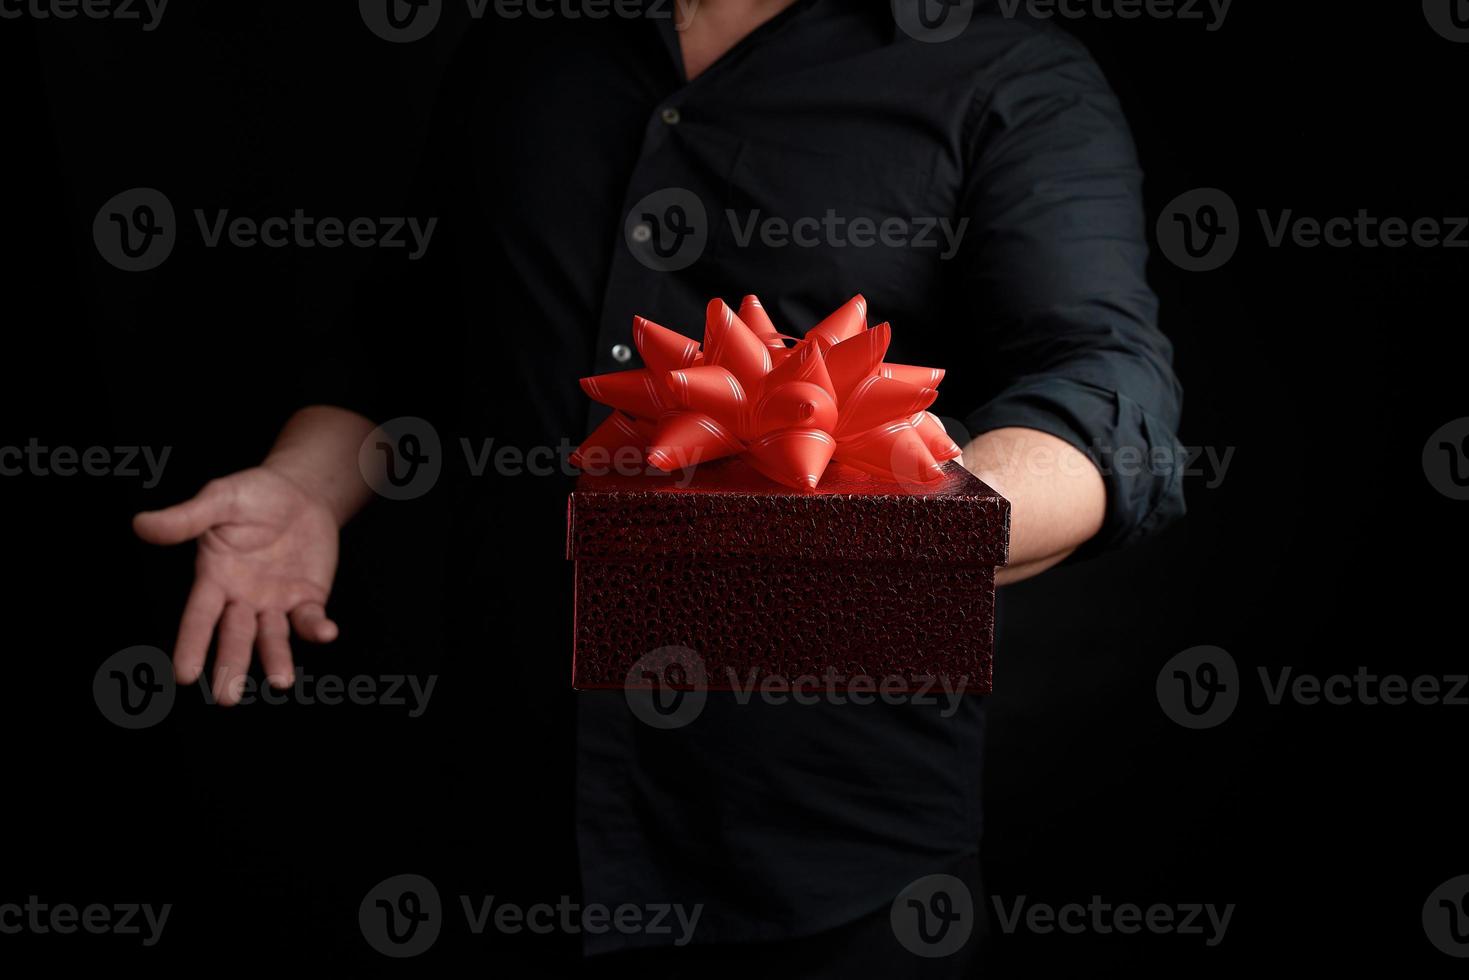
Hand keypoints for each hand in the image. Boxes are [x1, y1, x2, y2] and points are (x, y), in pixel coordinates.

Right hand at [133, 466, 341, 704]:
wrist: (299, 494)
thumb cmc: (252, 496)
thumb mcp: (220, 499)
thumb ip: (186, 517)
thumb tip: (141, 524)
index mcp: (214, 578)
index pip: (199, 617)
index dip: (191, 644)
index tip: (183, 675)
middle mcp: (241, 598)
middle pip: (234, 637)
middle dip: (231, 666)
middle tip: (227, 698)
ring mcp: (274, 602)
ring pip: (272, 638)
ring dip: (276, 659)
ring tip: (282, 682)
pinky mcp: (306, 598)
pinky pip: (309, 619)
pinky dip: (316, 628)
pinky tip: (325, 633)